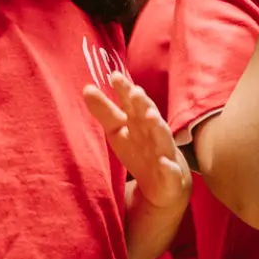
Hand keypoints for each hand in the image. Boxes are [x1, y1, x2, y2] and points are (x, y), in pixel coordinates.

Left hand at [83, 74, 190, 209]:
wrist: (163, 182)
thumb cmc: (140, 150)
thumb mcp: (118, 131)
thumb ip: (105, 111)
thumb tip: (87, 88)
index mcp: (140, 122)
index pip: (132, 103)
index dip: (124, 90)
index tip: (114, 76)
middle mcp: (153, 133)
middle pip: (148, 116)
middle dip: (143, 105)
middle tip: (135, 92)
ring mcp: (164, 153)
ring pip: (162, 139)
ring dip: (158, 128)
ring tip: (152, 117)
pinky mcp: (171, 174)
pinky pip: (170, 171)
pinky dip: (169, 167)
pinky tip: (165, 164)